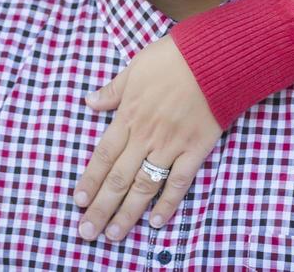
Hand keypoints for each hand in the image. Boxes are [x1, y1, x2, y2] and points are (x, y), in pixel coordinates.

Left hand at [73, 34, 221, 241]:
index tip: (78, 201)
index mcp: (129, 115)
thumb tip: (90, 102)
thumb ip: (113, 90)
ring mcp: (172, 145)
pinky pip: (179, 182)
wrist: (215, 57)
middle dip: (102, 207)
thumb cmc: (174, 57)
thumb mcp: (135, 67)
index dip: (90, 179)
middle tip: (87, 232)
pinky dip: (168, 203)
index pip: (104, 155)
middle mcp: (146, 135)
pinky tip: (156, 221)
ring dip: (128, 213)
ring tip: (114, 235)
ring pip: (145, 185)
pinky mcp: (196, 149)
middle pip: (119, 178)